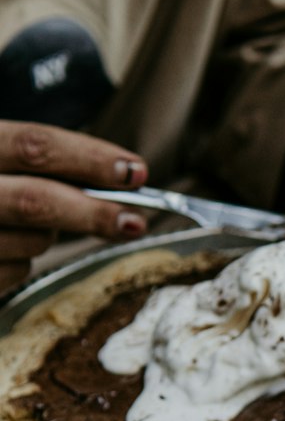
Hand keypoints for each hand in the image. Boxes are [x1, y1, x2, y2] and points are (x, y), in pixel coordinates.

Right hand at [0, 121, 148, 292]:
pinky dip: (17, 263)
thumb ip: (27, 157)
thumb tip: (113, 176)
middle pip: (38, 202)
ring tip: (22, 224)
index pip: (34, 146)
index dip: (89, 158)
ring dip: (45, 238)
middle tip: (133, 221)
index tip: (135, 171)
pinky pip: (12, 274)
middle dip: (93, 214)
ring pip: (31, 244)